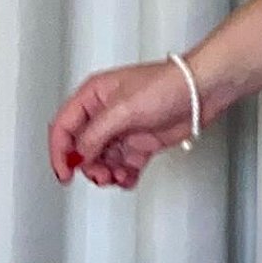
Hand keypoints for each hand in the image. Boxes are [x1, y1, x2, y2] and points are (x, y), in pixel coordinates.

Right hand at [49, 58, 198, 190]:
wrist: (201, 91)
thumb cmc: (166, 86)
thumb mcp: (122, 110)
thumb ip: (95, 135)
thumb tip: (79, 155)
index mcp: (93, 96)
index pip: (63, 127)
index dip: (60, 153)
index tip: (65, 174)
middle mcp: (105, 113)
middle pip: (82, 148)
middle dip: (88, 166)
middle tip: (101, 175)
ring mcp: (123, 129)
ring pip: (103, 160)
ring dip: (107, 172)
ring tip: (118, 176)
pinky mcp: (141, 142)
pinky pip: (124, 165)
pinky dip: (125, 175)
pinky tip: (129, 177)